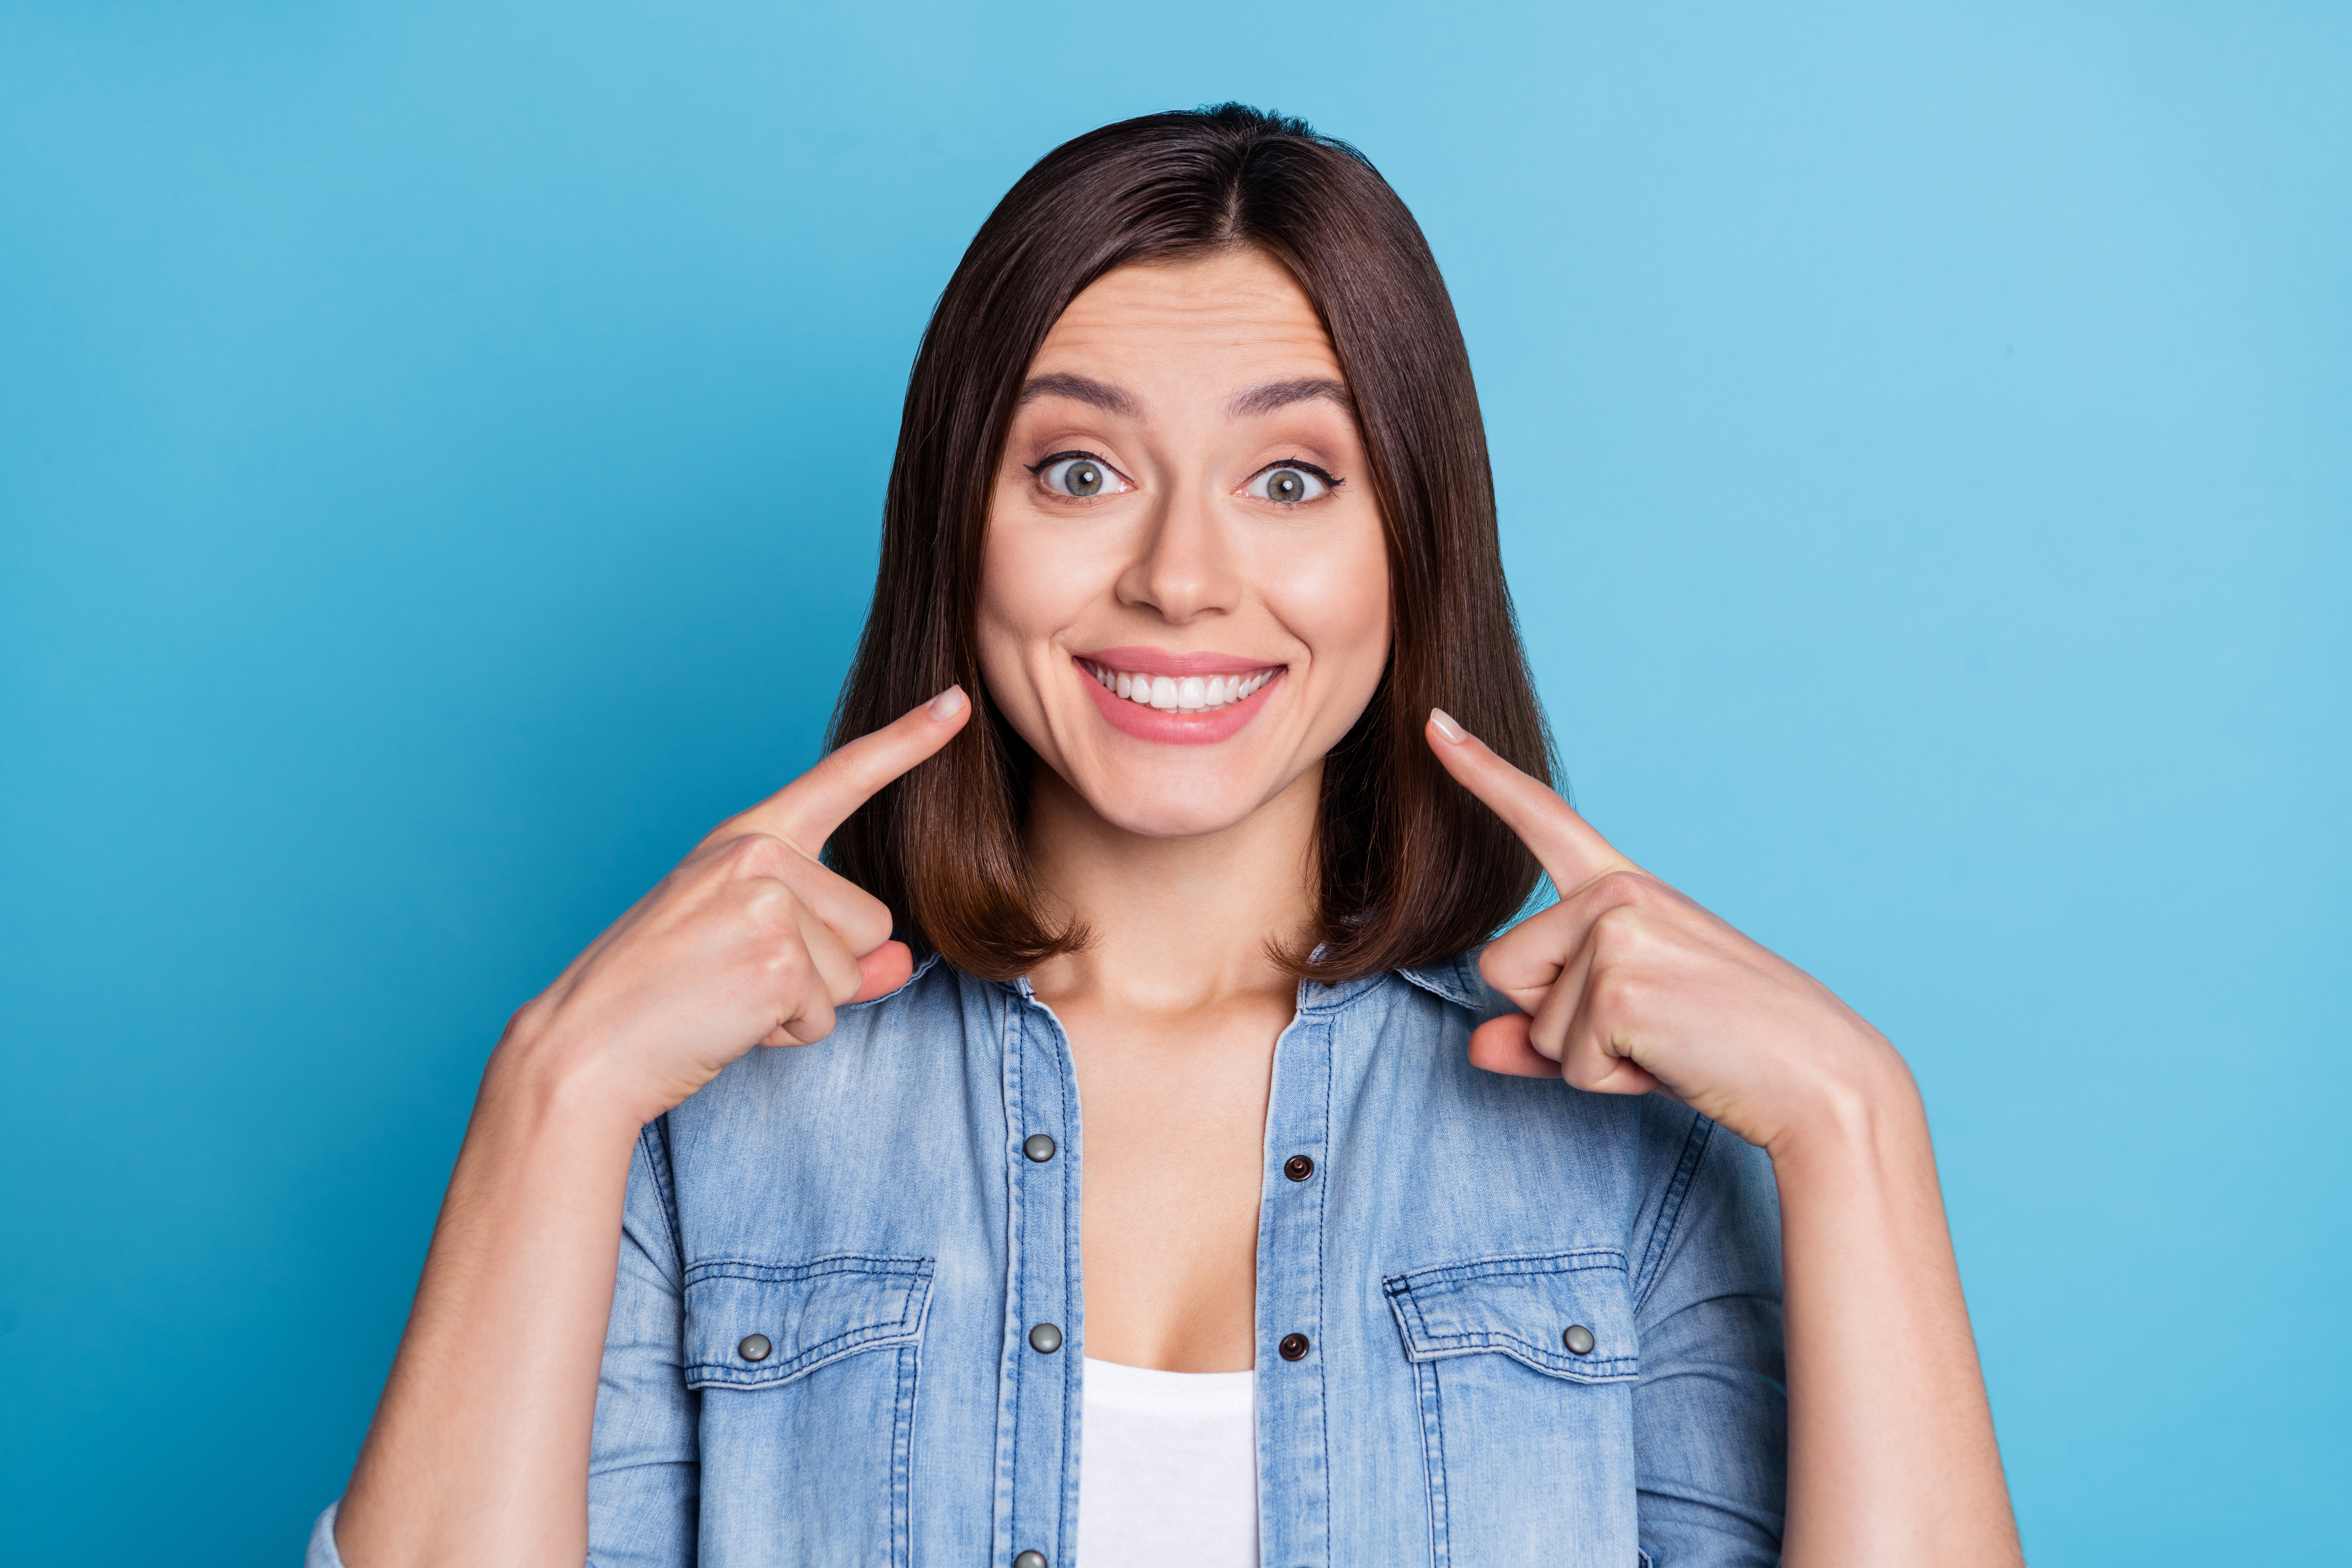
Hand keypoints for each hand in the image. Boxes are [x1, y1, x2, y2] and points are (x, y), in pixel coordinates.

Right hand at [494, 687, 970, 1125]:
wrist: (587, 1046)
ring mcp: (769, 902)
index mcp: (749, 837)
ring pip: (854, 969)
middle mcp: (761, 854)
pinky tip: (728, 1021)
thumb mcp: (751, 950)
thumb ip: (836, 949)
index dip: (908, 741)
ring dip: (804, 1003)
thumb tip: (899, 960)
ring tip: (729, 997)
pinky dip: (787, 1032)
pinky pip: (828, 1013)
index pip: (842, 778)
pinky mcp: (778, 959)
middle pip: (869, 922)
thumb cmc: (662, 996)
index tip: (957, 702)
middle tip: (736, 977)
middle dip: (820, 970)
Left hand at [1425, 708, 1911, 1156]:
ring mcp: (1617, 931)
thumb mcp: (1623, 1029)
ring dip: (1590, 1057)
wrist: (1816, 1078)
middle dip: (1561, 1024)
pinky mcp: (1619, 986)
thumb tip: (1477, 1047)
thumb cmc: (1724, 1049)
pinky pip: (1567, 1062)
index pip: (1542, 818)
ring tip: (1667, 1043)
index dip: (1480, 774)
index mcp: (1622, 887)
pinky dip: (1611, 1080)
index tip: (1433, 724)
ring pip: (1534, 1022)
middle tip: (1650, 1028)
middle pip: (1505, 971)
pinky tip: (1672, 1059)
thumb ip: (1542, 1035)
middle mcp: (1616, 892)